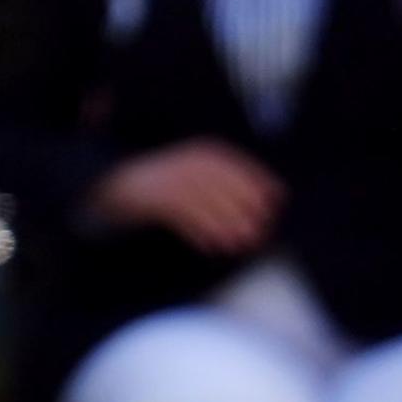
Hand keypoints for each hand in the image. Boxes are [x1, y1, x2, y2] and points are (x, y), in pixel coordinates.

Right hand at [88, 140, 283, 256]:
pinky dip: (198, 231)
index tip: (278, 198)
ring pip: (203, 200)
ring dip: (224, 222)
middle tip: (262, 228)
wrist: (123, 185)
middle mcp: (185, 162)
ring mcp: (168, 178)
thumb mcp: (198, 179)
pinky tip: (211, 247)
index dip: (257, 179)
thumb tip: (268, 201)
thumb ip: (227, 187)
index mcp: (201, 154)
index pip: (234, 164)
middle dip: (244, 205)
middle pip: (221, 182)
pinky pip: (180, 215)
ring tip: (240, 243)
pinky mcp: (153, 198)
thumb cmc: (169, 188)